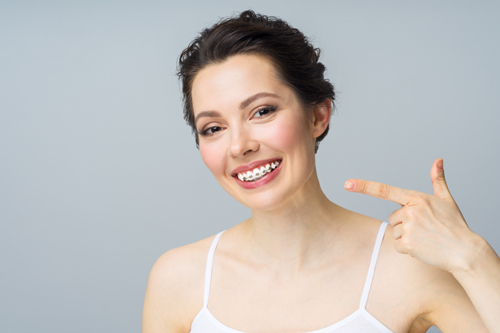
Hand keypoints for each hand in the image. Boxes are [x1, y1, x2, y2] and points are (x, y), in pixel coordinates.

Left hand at [344, 158, 482, 272]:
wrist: (465, 251)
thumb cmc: (455, 225)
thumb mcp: (447, 200)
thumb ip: (437, 180)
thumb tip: (438, 160)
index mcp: (417, 198)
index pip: (385, 190)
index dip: (364, 186)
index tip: (347, 184)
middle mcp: (410, 211)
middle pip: (393, 217)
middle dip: (404, 224)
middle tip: (425, 228)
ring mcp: (408, 228)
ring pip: (394, 231)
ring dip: (406, 237)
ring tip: (426, 238)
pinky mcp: (407, 244)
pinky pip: (397, 245)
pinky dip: (407, 249)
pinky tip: (423, 248)